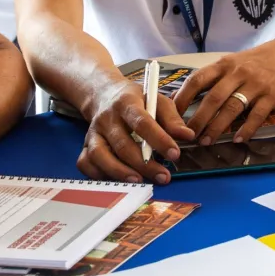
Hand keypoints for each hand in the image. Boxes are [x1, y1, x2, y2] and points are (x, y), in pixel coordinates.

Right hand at [76, 82, 193, 183]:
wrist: (105, 94)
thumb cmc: (137, 100)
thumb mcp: (157, 100)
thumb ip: (173, 118)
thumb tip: (188, 136)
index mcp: (127, 103)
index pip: (142, 122)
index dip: (159, 139)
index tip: (174, 154)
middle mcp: (107, 118)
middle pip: (122, 144)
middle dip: (144, 164)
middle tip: (163, 176)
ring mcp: (94, 132)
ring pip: (100, 155)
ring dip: (120, 172)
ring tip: (140, 181)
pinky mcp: (86, 144)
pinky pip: (86, 163)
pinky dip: (99, 174)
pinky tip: (117, 180)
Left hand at [173, 39, 274, 144]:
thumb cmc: (252, 62)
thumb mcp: (230, 62)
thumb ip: (211, 78)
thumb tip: (181, 98)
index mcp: (224, 65)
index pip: (198, 80)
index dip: (183, 98)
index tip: (172, 115)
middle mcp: (238, 73)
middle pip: (214, 98)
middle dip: (199, 119)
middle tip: (188, 136)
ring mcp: (256, 84)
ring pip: (232, 108)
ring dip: (217, 127)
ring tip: (207, 141)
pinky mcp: (271, 95)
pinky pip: (257, 115)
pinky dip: (246, 129)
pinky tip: (237, 139)